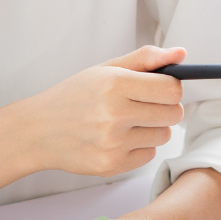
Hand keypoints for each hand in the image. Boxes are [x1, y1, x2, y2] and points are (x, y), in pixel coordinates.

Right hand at [14, 45, 187, 176]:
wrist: (38, 130)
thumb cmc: (74, 96)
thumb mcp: (104, 69)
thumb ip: (145, 59)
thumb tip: (182, 54)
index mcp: (114, 84)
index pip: (171, 89)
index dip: (171, 88)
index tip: (160, 88)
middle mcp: (114, 114)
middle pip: (173, 114)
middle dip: (165, 108)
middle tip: (144, 105)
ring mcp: (113, 143)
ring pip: (164, 135)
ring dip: (153, 128)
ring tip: (128, 122)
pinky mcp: (112, 165)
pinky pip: (149, 154)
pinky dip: (139, 146)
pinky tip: (118, 138)